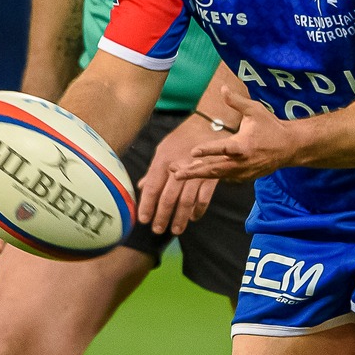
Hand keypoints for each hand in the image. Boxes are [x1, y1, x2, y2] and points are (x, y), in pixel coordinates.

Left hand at [138, 112, 221, 233]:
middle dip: (162, 216)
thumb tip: (142, 187)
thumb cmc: (183, 136)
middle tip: (158, 230)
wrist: (210, 123)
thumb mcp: (164, 149)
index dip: (147, 205)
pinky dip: (199, 209)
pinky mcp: (212, 175)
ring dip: (180, 218)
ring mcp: (196, 172)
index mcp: (164, 161)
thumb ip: (154, 170)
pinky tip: (193, 218)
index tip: (143, 219)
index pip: (152, 187)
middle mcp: (178, 167)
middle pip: (168, 198)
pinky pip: (204, 197)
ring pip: (186, 201)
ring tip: (176, 230)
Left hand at [173, 92, 293, 183]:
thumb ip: (236, 101)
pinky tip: (195, 172)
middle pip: (214, 169)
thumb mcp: (255, 110)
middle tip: (175, 172)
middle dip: (193, 171)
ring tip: (178, 174)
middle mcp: (241, 162)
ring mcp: (243, 172)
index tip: (192, 151)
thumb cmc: (270, 126)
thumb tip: (222, 87)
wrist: (289, 147)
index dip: (208, 150)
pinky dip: (210, 176)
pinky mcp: (244, 177)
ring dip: (197, 174)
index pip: (223, 148)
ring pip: (216, 175)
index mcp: (243, 145)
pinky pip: (224, 178)